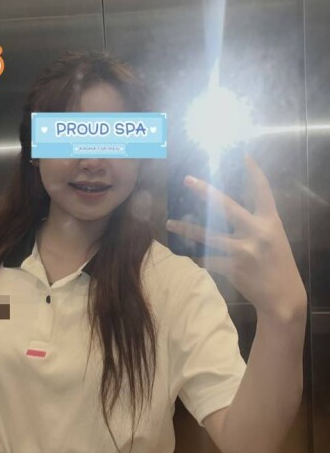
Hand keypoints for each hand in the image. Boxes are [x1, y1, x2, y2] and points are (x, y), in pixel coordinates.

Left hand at [165, 154, 307, 320]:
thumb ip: (255, 223)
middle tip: (187, 180)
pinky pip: (208, 259)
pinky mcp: (232, 267)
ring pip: (207, 235)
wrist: (283, 297)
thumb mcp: (273, 237)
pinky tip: (191, 255)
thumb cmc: (278, 264)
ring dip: (186, 230)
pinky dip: (199, 257)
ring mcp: (243, 250)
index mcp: (269, 221)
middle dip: (204, 191)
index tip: (243, 155)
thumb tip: (228, 211)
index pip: (262, 190)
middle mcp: (256, 232)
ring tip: (170, 223)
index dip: (253, 171)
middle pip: (226, 206)